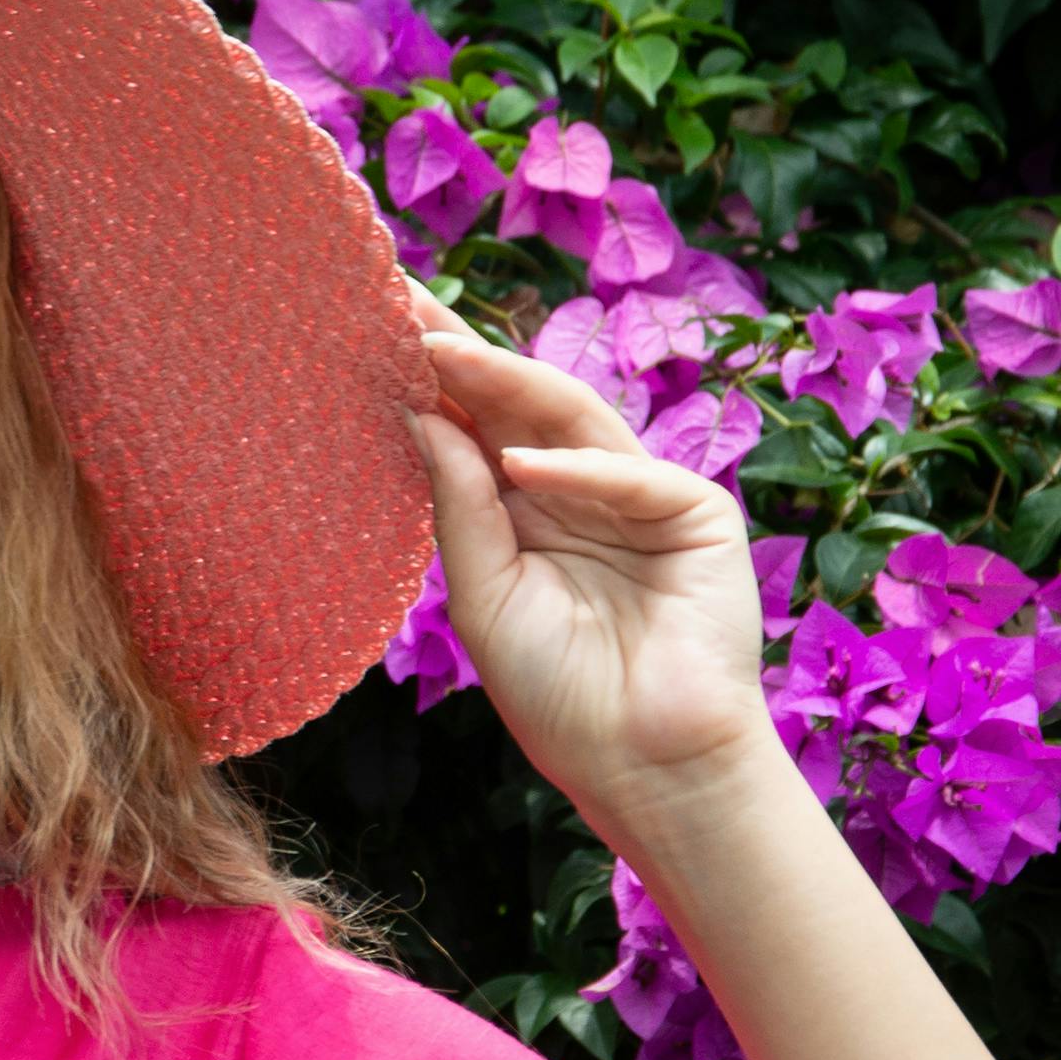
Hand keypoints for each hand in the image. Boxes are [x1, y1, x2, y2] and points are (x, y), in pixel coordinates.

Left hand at [405, 282, 771, 830]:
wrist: (645, 767)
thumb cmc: (561, 695)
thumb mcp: (483, 597)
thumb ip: (458, 508)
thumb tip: (419, 413)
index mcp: (522, 508)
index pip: (468, 423)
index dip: (424, 375)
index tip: (365, 321)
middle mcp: (576, 487)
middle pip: (511, 402)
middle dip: (455, 350)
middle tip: (393, 293)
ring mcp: (638, 493)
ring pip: (567, 420)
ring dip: (504, 383)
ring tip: (438, 352)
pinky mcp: (694, 514)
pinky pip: (628, 478)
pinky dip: (576, 473)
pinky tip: (521, 468)